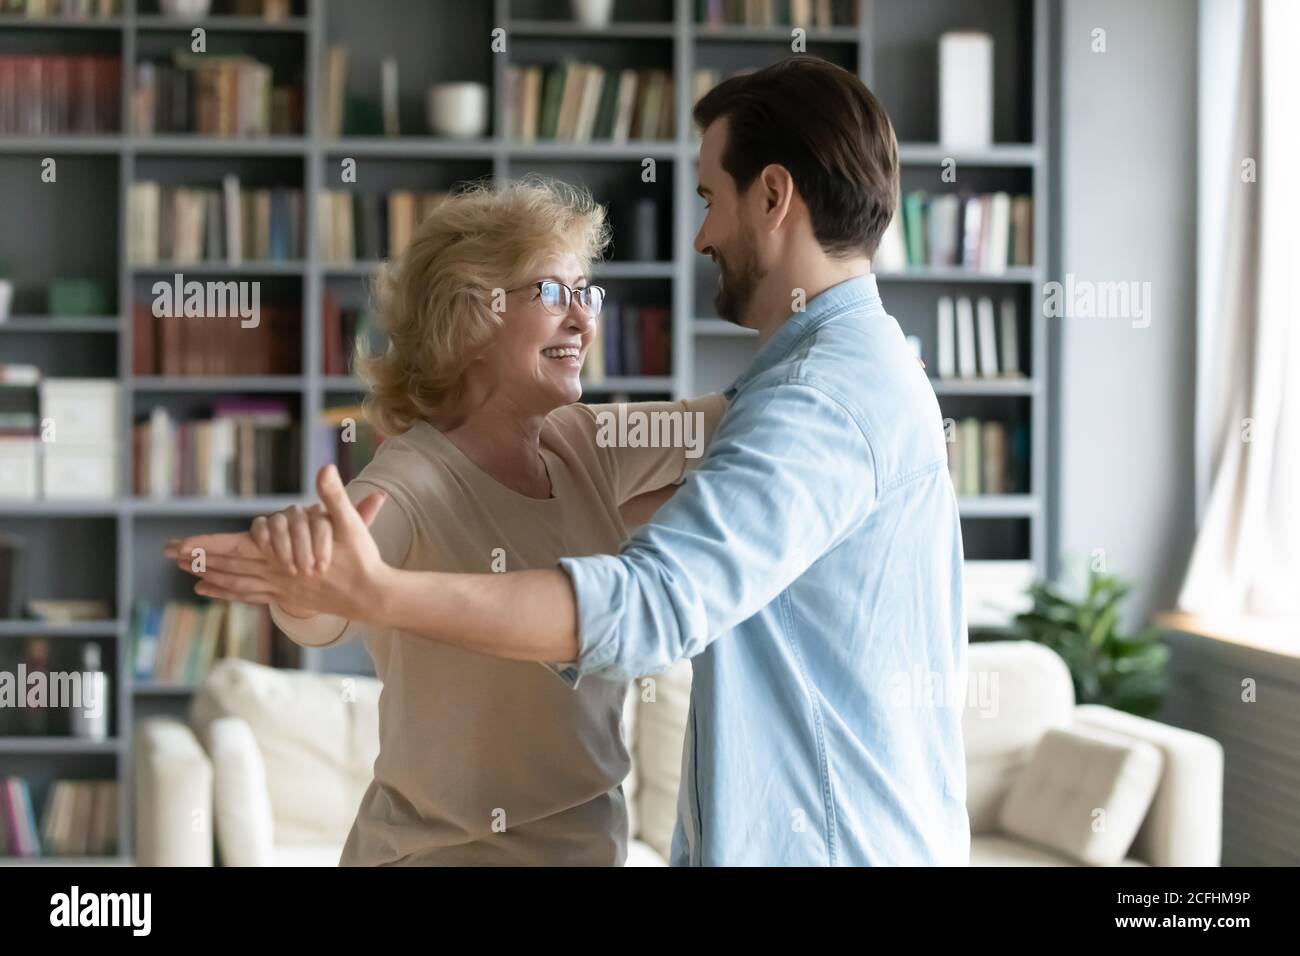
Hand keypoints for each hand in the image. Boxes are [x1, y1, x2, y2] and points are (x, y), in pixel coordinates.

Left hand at [164, 465, 389, 621]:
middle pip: (228, 565)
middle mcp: (275, 574)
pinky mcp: (286, 597)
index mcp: (284, 555)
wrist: (371, 596)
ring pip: (235, 581)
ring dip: (208, 573)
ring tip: (183, 569)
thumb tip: (326, 469)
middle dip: (197, 558)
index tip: (181, 543)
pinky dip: (226, 591)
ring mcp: (279, 588)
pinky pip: (248, 594)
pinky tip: (209, 589)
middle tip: (166, 552)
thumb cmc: (361, 558)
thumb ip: (334, 496)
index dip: (208, 545)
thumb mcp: (350, 523)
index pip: (237, 548)